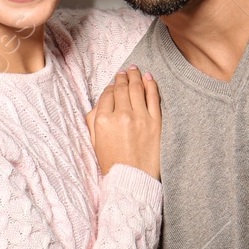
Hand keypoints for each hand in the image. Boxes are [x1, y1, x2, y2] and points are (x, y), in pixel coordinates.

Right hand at [84, 65, 160, 179]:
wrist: (132, 179)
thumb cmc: (113, 162)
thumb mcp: (94, 142)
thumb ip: (93, 120)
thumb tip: (102, 100)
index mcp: (103, 121)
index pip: (107, 95)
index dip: (110, 87)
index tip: (113, 83)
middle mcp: (121, 116)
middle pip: (121, 89)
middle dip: (122, 77)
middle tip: (124, 71)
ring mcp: (140, 118)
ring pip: (137, 89)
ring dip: (135, 76)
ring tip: (135, 70)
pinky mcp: (155, 122)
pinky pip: (153, 97)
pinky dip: (151, 84)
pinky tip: (148, 77)